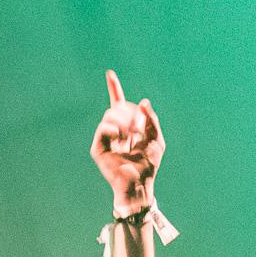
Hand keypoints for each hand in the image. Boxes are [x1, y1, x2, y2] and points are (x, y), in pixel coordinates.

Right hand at [91, 69, 165, 213]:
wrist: (139, 183)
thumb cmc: (148, 164)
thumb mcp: (157, 139)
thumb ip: (152, 120)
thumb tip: (143, 102)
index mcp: (127, 126)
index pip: (118, 103)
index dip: (114, 88)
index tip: (110, 73)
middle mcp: (114, 130)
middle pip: (117, 108)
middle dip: (130, 113)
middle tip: (139, 129)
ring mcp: (105, 138)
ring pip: (110, 115)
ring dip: (124, 121)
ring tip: (132, 136)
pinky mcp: (98, 148)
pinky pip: (103, 128)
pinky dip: (114, 129)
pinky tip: (122, 138)